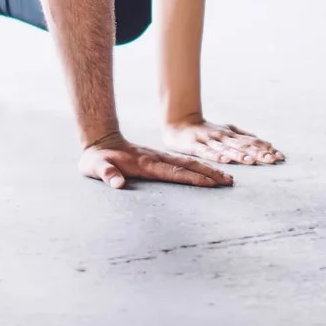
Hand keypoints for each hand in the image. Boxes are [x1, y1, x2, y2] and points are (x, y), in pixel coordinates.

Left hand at [82, 137, 233, 189]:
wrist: (100, 141)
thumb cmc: (96, 159)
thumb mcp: (95, 166)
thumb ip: (106, 174)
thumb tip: (117, 183)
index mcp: (145, 164)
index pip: (173, 172)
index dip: (191, 178)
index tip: (209, 184)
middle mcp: (156, 159)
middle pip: (188, 166)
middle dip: (209, 174)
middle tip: (229, 181)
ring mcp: (159, 158)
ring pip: (188, 164)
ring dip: (208, 171)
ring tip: (226, 178)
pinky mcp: (159, 159)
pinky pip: (183, 164)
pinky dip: (198, 168)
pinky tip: (208, 173)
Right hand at [164, 118, 285, 165]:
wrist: (178, 122)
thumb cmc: (205, 129)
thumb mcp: (227, 129)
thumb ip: (244, 135)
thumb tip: (266, 142)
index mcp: (231, 134)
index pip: (252, 142)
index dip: (265, 148)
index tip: (280, 157)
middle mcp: (222, 137)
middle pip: (242, 146)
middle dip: (257, 153)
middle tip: (272, 160)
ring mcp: (209, 141)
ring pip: (226, 149)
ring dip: (239, 155)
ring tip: (251, 161)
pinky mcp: (194, 146)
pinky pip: (206, 152)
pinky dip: (216, 155)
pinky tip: (225, 160)